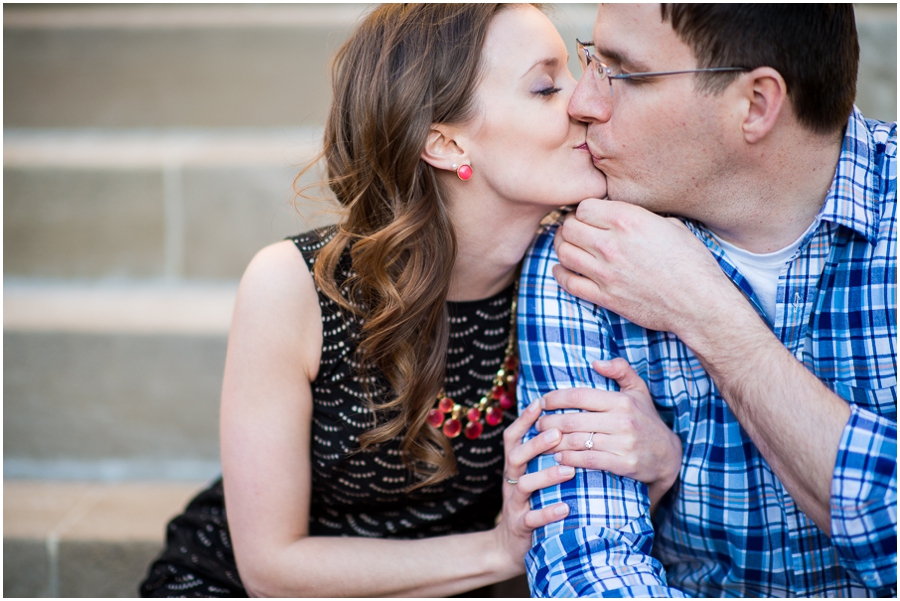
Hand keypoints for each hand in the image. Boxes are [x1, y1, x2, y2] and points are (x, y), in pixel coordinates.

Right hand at [492, 399, 575, 573]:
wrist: (508, 544)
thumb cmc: (530, 501)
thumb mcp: (530, 474)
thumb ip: (540, 452)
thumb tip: (564, 421)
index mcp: (514, 466)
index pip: (513, 436)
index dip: (524, 419)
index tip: (540, 402)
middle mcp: (511, 480)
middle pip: (516, 456)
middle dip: (535, 443)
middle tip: (557, 433)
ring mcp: (514, 503)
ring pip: (524, 485)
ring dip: (545, 476)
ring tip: (568, 471)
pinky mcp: (520, 526)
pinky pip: (532, 519)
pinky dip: (548, 513)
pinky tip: (566, 508)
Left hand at [537, 358, 681, 506]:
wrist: (669, 456)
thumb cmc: (647, 420)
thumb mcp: (639, 391)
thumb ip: (620, 370)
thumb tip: (595, 362)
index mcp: (621, 400)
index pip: (580, 395)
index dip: (556, 398)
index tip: (541, 401)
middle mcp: (622, 420)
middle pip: (573, 419)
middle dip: (549, 422)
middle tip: (537, 424)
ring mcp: (624, 444)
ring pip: (578, 441)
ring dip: (555, 442)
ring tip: (542, 441)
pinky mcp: (625, 464)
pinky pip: (589, 460)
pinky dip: (570, 459)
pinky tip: (558, 457)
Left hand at [553, 199, 745, 338]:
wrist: (699, 303)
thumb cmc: (692, 263)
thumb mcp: (671, 226)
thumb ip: (641, 217)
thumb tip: (625, 215)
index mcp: (629, 221)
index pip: (584, 207)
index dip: (585, 210)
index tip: (590, 216)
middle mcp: (612, 244)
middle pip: (569, 228)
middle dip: (571, 226)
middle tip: (577, 230)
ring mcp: (606, 273)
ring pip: (564, 252)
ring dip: (563, 247)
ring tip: (569, 246)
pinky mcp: (605, 297)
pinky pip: (569, 282)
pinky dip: (561, 274)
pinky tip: (563, 269)